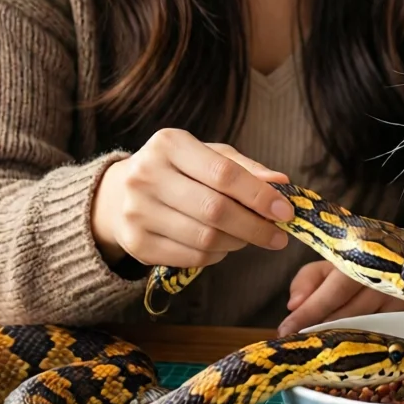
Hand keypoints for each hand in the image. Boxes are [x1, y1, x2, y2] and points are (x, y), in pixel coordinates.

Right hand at [91, 131, 292, 273]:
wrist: (117, 194)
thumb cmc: (176, 170)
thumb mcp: (207, 156)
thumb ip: (245, 168)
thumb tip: (281, 183)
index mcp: (169, 145)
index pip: (223, 173)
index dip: (259, 195)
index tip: (285, 211)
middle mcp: (146, 175)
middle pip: (215, 210)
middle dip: (255, 226)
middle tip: (279, 236)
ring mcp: (137, 211)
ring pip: (205, 238)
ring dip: (238, 242)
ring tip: (250, 237)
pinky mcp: (136, 243)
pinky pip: (191, 258)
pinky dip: (217, 256)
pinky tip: (223, 246)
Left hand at [278, 260, 403, 336]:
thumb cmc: (361, 265)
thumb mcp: (333, 264)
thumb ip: (309, 280)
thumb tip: (293, 305)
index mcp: (362, 253)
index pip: (334, 287)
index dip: (310, 310)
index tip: (286, 329)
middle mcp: (386, 272)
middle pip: (351, 310)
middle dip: (323, 328)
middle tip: (300, 343)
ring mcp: (403, 294)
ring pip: (367, 324)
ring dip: (341, 338)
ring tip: (320, 348)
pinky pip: (384, 333)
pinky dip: (364, 342)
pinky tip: (349, 349)